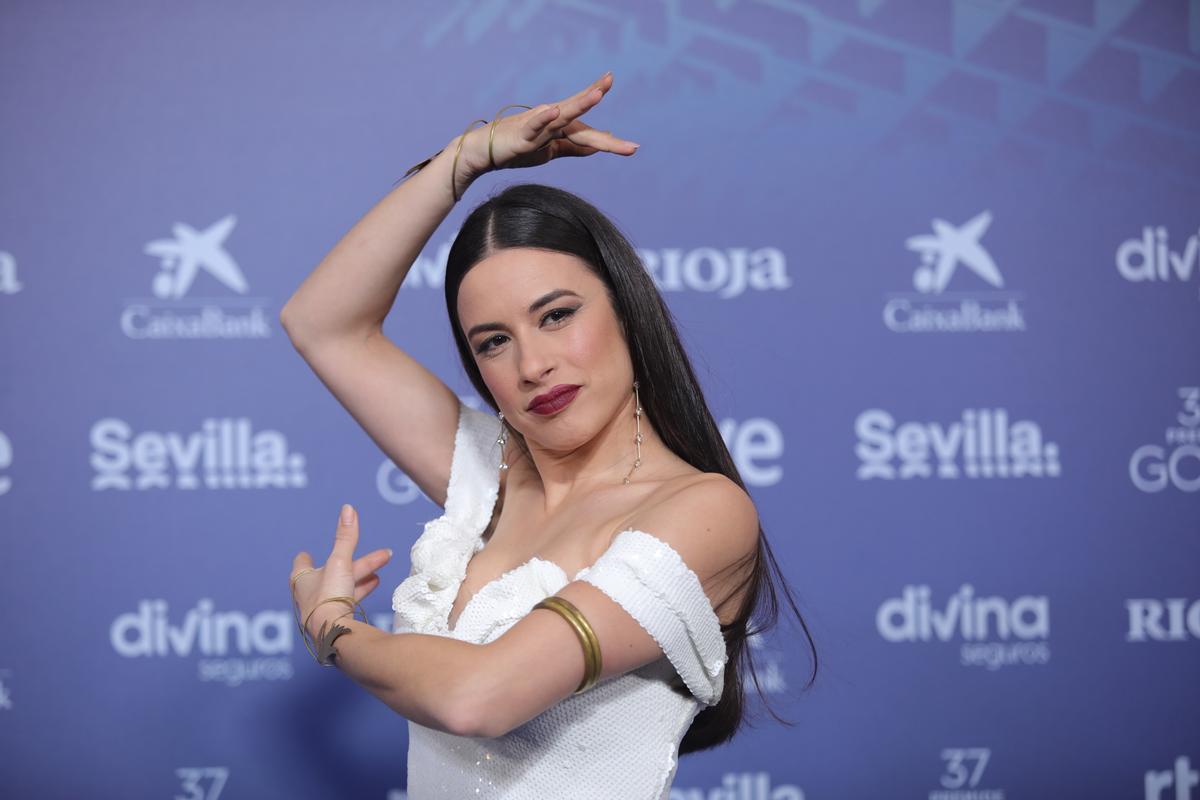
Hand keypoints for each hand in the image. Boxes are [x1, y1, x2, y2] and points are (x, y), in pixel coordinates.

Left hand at [290, 504, 392, 637]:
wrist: (333, 634)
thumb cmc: (329, 596)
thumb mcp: (340, 561)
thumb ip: (346, 537)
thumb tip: (348, 509)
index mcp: (302, 579)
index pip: (302, 563)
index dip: (307, 557)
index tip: (309, 553)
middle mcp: (309, 594)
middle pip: (333, 572)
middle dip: (357, 563)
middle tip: (383, 555)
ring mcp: (321, 609)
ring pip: (343, 587)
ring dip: (361, 578)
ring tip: (380, 573)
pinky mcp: (334, 621)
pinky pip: (348, 602)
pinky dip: (360, 593)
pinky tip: (373, 587)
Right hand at [453, 71, 638, 193]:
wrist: (484, 153)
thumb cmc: (518, 149)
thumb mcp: (552, 150)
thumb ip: (575, 147)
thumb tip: (598, 146)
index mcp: (560, 126)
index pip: (587, 124)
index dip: (606, 125)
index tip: (624, 121)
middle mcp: (550, 121)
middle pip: (578, 114)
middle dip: (593, 97)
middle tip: (609, 81)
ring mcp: (536, 127)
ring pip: (560, 116)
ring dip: (578, 104)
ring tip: (596, 94)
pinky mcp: (521, 136)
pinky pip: (533, 127)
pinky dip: (543, 118)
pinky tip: (554, 110)